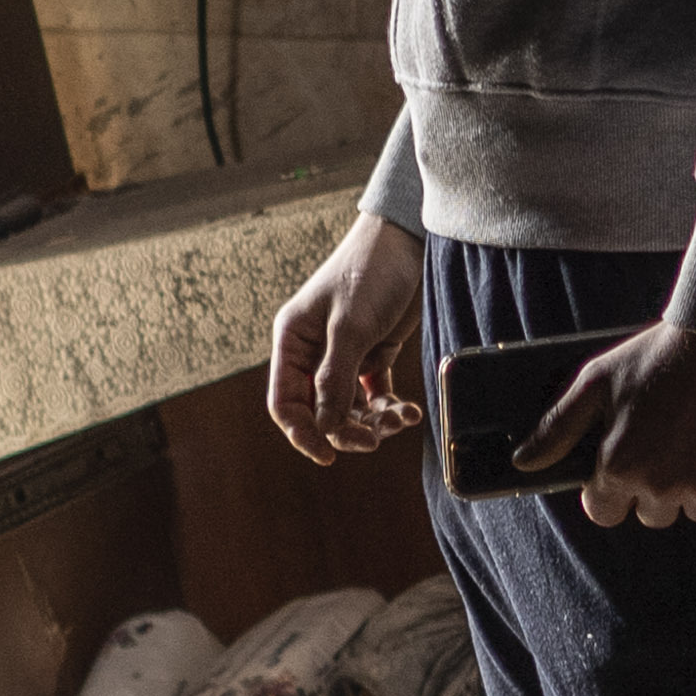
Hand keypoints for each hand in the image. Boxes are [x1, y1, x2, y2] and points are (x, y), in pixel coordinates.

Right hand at [262, 214, 427, 463]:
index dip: (302, 433)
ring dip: (373, 421)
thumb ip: (335, 378)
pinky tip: (409, 411)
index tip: (327, 454)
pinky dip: (390, 408)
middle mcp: (313, 351)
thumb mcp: (350, 326)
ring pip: (350, 409)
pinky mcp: (373, 353)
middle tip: (375, 438)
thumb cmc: (372, 271)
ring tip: (400, 418)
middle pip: (319, 412)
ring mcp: (344, 354)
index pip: (284, 402)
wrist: (411, 241)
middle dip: (346, 430)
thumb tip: (325, 428)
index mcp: (293, 340)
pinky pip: (375, 395)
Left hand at [514, 324, 695, 531]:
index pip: (605, 512)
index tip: (633, 464)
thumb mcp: (597, 379)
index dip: (615, 491)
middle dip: (661, 486)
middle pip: (654, 515)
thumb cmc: (657, 353)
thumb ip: (557, 425)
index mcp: (619, 466)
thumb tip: (523, 463)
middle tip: (676, 439)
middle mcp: (660, 486)